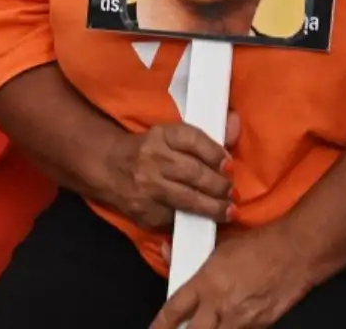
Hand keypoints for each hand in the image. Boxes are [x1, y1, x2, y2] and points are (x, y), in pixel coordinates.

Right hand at [101, 114, 240, 231]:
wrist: (109, 166)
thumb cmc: (149, 149)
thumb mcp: (171, 135)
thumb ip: (203, 136)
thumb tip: (236, 124)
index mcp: (162, 135)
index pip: (193, 140)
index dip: (215, 153)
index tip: (229, 165)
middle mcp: (154, 159)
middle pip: (193, 173)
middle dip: (218, 185)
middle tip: (233, 193)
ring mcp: (147, 187)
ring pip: (186, 199)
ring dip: (212, 207)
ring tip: (229, 212)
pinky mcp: (143, 211)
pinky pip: (174, 217)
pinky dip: (192, 219)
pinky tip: (205, 221)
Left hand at [151, 224, 314, 328]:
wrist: (296, 252)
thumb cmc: (259, 245)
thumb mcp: (221, 243)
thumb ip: (193, 254)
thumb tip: (167, 251)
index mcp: (206, 282)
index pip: (173, 311)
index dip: (159, 326)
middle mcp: (219, 305)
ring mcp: (239, 320)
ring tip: (207, 326)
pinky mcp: (258, 327)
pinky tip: (231, 324)